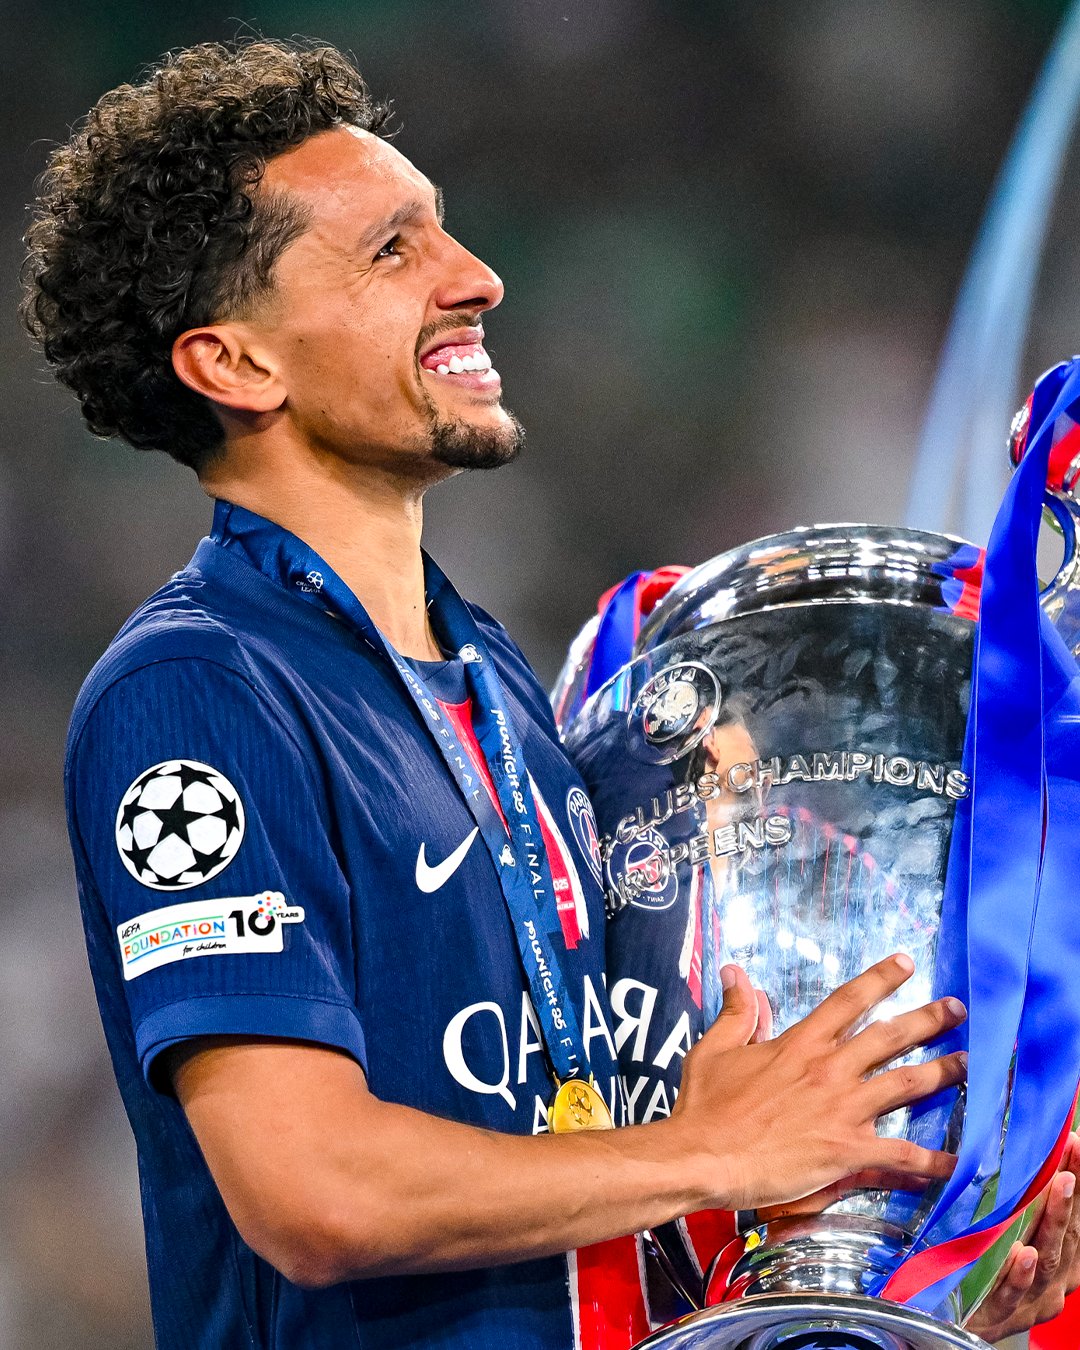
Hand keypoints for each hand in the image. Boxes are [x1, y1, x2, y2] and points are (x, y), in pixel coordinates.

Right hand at [670, 954, 966, 1212]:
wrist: (702, 1156)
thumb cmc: (705, 1106)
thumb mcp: (715, 1049)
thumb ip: (736, 1012)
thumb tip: (737, 974)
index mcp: (799, 1043)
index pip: (848, 1000)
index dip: (880, 978)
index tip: (906, 963)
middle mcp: (828, 1069)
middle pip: (889, 1036)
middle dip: (928, 1019)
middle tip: (958, 1008)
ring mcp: (841, 1109)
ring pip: (904, 1084)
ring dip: (941, 1073)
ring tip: (968, 1065)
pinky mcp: (846, 1149)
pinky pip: (900, 1153)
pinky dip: (931, 1159)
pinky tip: (955, 1162)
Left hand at [965, 1133, 1079, 1343]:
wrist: (957, 1321)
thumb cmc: (989, 1273)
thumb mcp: (1008, 1235)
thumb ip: (1020, 1204)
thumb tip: (1023, 1153)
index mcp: (1061, 1259)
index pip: (1074, 1213)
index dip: (1077, 1176)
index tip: (1074, 1140)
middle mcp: (1054, 1279)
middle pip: (1066, 1232)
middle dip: (1070, 1191)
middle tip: (1070, 1151)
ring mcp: (1032, 1298)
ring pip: (1047, 1258)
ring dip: (1054, 1220)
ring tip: (1060, 1186)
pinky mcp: (1002, 1314)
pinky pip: (1013, 1293)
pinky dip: (1020, 1274)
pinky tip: (1023, 1255)